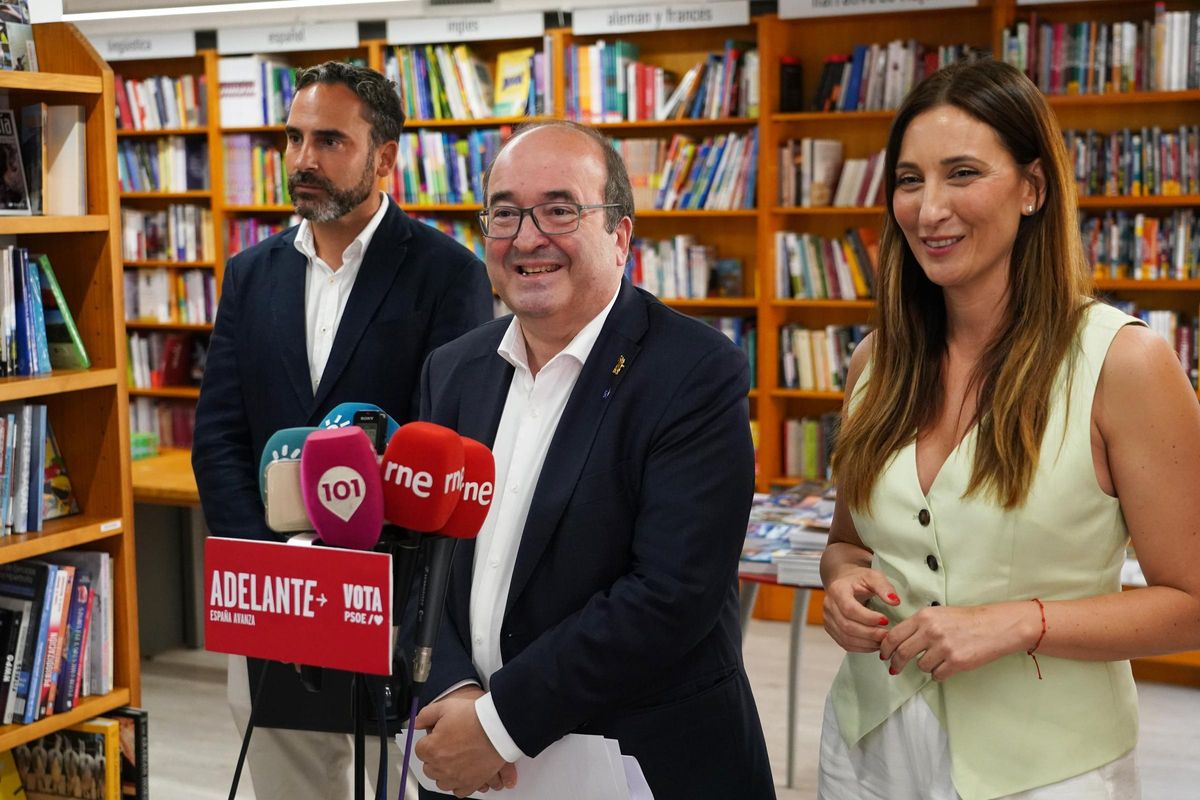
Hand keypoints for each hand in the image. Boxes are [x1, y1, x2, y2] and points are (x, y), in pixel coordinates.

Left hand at [414, 686, 515, 796]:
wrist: (498, 726)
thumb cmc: (475, 717)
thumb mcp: (445, 707)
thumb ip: (425, 715)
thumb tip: (416, 723)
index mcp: (432, 748)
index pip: (420, 750)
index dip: (429, 741)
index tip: (438, 737)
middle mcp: (442, 766)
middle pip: (429, 768)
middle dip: (435, 758)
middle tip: (448, 746)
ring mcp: (456, 777)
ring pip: (441, 782)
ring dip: (444, 772)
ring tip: (455, 760)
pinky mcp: (471, 783)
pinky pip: (458, 791)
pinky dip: (459, 783)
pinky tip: (463, 772)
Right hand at [823, 565, 899, 652]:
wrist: (844, 582)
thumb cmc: (859, 579)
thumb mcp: (873, 576)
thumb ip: (884, 587)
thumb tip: (895, 601)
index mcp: (837, 590)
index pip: (849, 608)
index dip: (868, 618)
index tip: (885, 620)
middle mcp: (829, 605)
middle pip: (847, 626)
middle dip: (869, 633)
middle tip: (887, 635)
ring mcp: (828, 619)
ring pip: (846, 638)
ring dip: (866, 643)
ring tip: (883, 641)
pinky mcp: (831, 630)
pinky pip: (845, 644)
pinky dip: (861, 648)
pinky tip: (874, 644)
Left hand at [880, 602, 1040, 680]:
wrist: (996, 626)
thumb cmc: (967, 619)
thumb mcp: (939, 614)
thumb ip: (919, 625)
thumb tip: (900, 640)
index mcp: (924, 617)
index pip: (894, 635)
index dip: (885, 648)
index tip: (883, 655)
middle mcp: (930, 631)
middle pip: (901, 652)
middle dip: (895, 663)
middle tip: (894, 669)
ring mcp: (943, 647)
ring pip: (920, 665)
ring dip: (924, 666)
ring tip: (935, 661)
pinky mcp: (956, 662)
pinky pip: (937, 674)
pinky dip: (938, 674)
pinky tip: (946, 667)